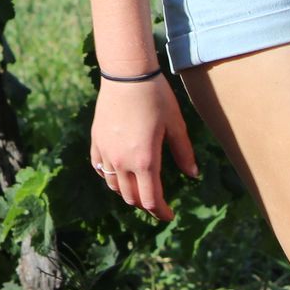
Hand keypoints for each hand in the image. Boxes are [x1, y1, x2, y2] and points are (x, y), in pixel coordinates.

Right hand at [90, 74, 197, 220]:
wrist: (127, 74)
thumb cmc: (156, 97)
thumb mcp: (176, 126)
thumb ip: (184, 153)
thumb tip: (193, 174)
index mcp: (145, 161)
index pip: (151, 201)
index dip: (161, 213)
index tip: (170, 214)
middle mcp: (122, 161)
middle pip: (131, 197)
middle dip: (146, 204)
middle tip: (158, 202)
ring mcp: (106, 151)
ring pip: (113, 186)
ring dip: (127, 192)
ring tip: (139, 187)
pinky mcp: (96, 140)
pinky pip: (100, 168)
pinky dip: (110, 176)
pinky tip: (119, 171)